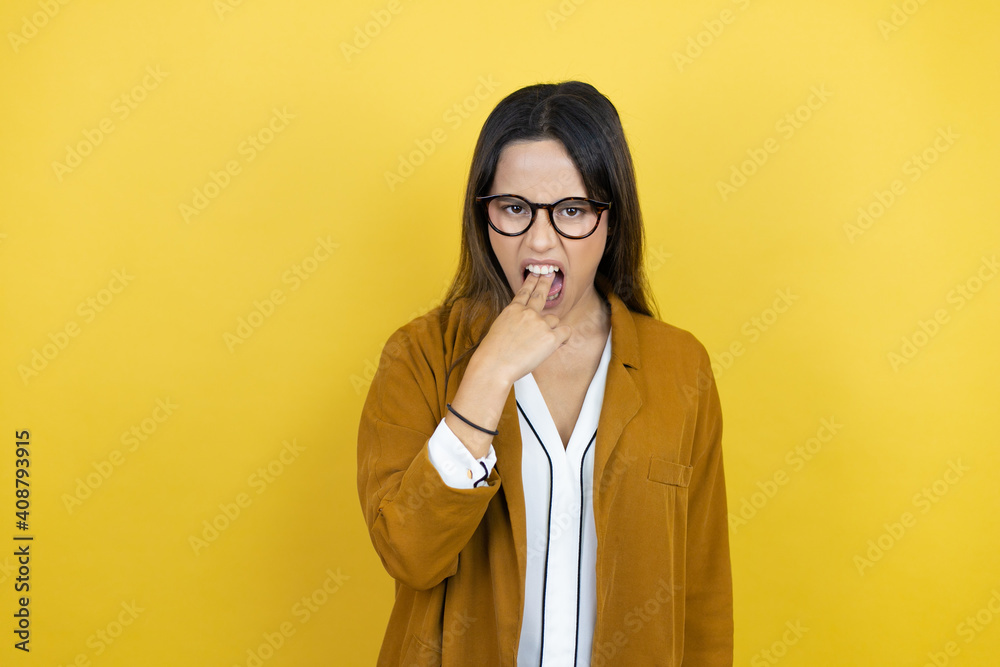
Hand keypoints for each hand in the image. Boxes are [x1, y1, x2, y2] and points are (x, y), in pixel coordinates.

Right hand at [472, 271, 572, 385]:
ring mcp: (540, 323)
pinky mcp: (550, 337)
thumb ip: (513, 323)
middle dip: (545, 282)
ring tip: (540, 343)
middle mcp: (528, 313)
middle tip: (550, 274)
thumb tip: (524, 328)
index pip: (524, 292)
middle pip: (540, 294)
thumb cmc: (492, 353)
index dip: (531, 282)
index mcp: (512, 310)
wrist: (494, 365)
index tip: (535, 274)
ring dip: (551, 328)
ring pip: (554, 320)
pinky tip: (559, 343)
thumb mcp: (498, 329)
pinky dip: (563, 337)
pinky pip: (565, 332)